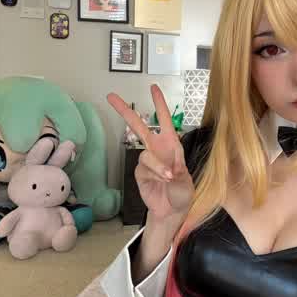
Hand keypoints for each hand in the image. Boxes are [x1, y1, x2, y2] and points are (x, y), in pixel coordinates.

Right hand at [107, 85, 193, 221]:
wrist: (172, 209)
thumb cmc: (182, 191)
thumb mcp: (186, 179)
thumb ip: (176, 171)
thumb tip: (166, 168)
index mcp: (171, 144)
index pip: (164, 119)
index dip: (159, 103)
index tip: (153, 87)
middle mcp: (157, 148)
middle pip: (138, 126)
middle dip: (125, 111)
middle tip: (110, 96)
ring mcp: (147, 160)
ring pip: (146, 155)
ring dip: (158, 166)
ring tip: (169, 177)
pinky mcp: (139, 172)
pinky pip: (144, 168)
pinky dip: (155, 173)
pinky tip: (162, 180)